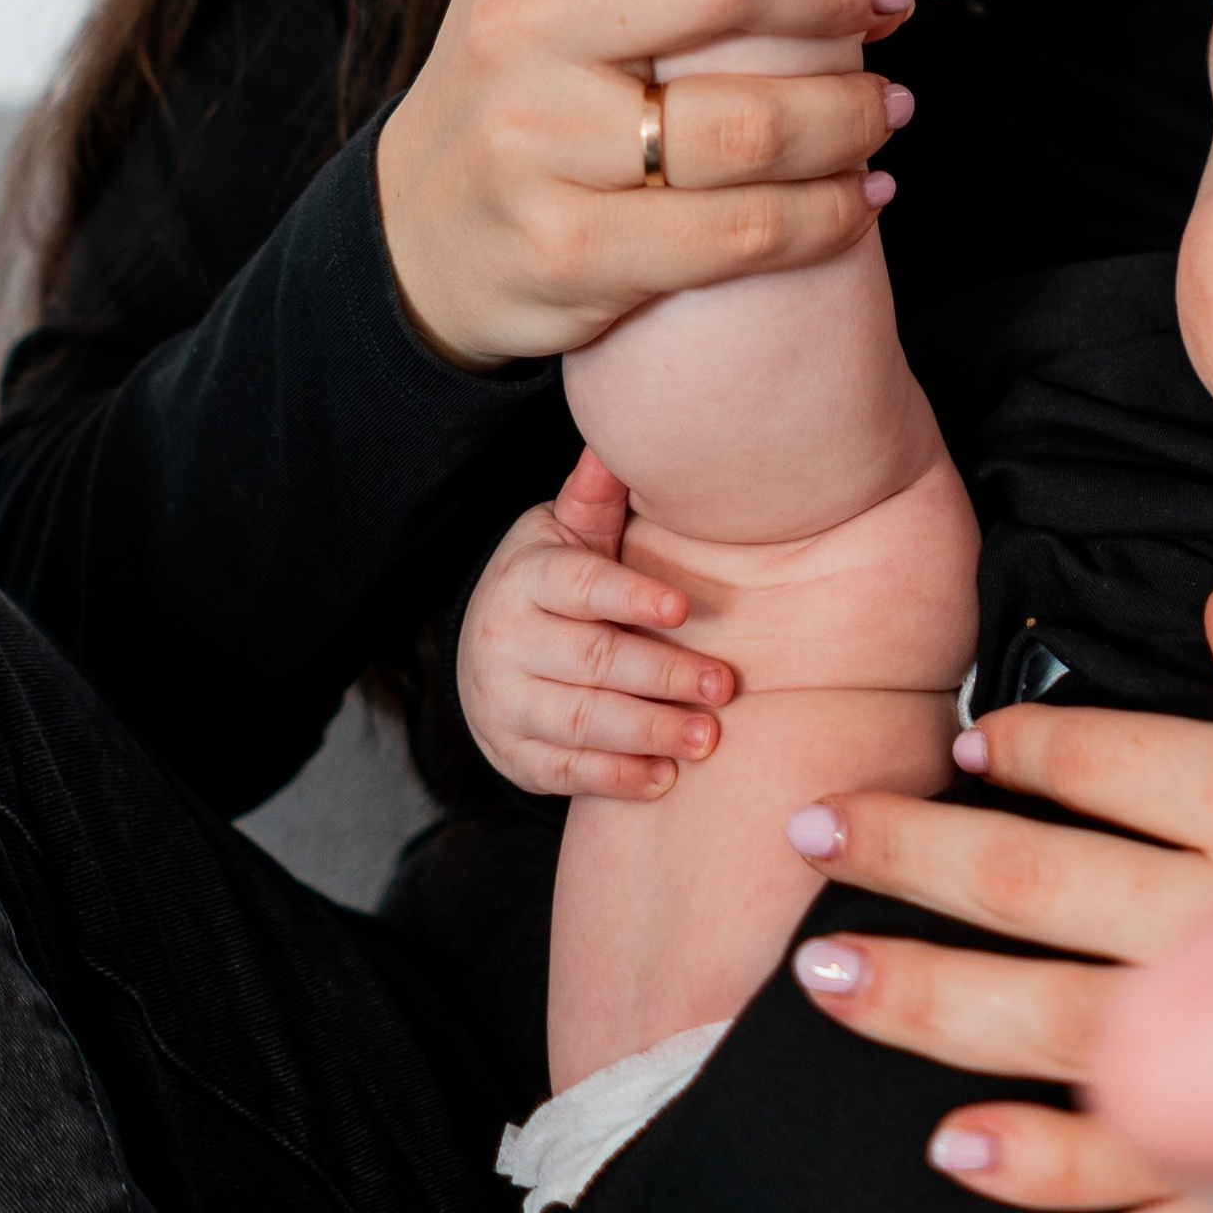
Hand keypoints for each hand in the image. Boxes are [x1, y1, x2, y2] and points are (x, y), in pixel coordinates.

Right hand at [375, 0, 912, 367]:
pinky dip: (827, 217)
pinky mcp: (566, 246)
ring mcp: (535, 138)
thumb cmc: (527, 75)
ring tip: (887, 112)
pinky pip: (739, 233)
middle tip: (891, 1)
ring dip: (852, 119)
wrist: (420, 235)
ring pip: (749, 125)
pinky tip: (858, 201)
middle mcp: (520, 15)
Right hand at [457, 449, 741, 800]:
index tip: (683, 609)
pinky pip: (564, 771)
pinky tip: (665, 778)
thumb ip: (596, 495)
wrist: (489, 654)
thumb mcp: (566, 533)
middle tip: (723, 685)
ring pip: (579, 719)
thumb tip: (620, 435)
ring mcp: (505, 700)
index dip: (630, 597)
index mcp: (528, 576)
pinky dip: (616, 777)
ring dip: (648, 731)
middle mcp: (508, 639)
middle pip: (590, 659)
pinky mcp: (514, 753)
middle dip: (661, 675)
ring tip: (707, 737)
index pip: (579, 586)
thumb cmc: (554, 583)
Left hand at [792, 597, 1212, 1209]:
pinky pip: (1140, 1155)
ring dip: (922, 993)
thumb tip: (1211, 620)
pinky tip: (953, 1147)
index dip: (1020, 748)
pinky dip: (1038, 1157)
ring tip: (821, 974)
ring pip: (1047, 1012)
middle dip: (907, 852)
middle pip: (1033, 873)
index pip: (1103, 761)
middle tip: (806, 830)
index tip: (962, 742)